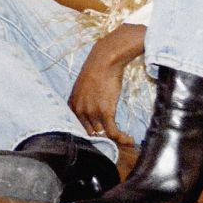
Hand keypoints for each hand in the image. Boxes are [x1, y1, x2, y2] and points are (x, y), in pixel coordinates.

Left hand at [68, 23, 146, 142]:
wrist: (105, 59)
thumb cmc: (99, 69)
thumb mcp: (85, 87)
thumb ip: (86, 100)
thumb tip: (95, 110)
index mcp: (73, 105)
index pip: (80, 127)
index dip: (93, 134)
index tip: (104, 137)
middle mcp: (79, 111)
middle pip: (91, 133)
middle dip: (104, 140)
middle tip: (117, 143)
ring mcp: (91, 112)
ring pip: (102, 135)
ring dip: (115, 141)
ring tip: (126, 142)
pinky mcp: (104, 112)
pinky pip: (112, 132)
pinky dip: (121, 139)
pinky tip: (129, 140)